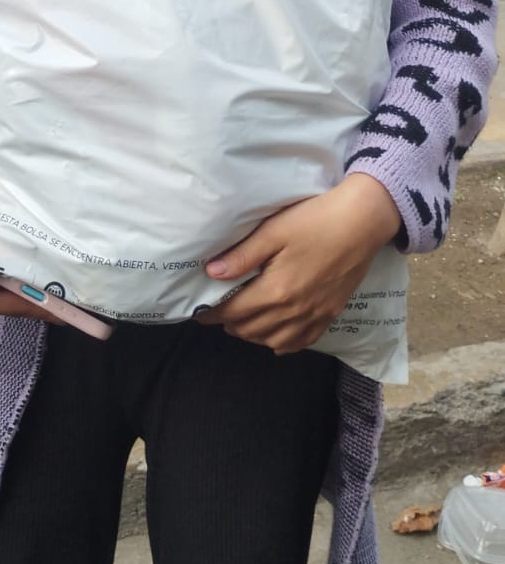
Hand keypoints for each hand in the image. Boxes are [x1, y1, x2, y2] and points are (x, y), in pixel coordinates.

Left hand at [195, 174, 400, 353]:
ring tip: (242, 322)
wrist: (363, 222)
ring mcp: (315, 315)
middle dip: (230, 324)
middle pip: (251, 330)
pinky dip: (283, 343)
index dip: (212, 314)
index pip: (234, 312)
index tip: (200, 310)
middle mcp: (294, 311)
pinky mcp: (331, 314)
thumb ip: (242, 256)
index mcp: (276, 291)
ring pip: (274, 341)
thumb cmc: (315, 220)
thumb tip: (211, 273)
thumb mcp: (273, 231)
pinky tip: (275, 337)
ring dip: (253, 335)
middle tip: (218, 312)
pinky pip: (302, 342)